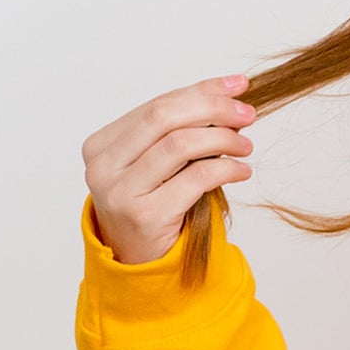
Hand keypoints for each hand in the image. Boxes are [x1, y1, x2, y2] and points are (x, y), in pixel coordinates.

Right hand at [82, 74, 255, 264]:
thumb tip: (228, 99)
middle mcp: (103, 165)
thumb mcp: (158, 167)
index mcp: (102, 145)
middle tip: (248, 114)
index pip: (157, 105)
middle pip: (164, 117)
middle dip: (213, 109)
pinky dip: (225, 169)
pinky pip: (194, 179)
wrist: (140, 264)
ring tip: (246, 145)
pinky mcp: (145, 215)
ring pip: (179, 145)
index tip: (237, 85)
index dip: (200, 91)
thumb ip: (178, 135)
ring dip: (222, 139)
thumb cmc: (154, 208)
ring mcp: (120, 191)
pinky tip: (242, 170)